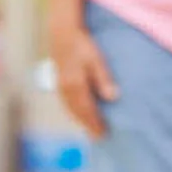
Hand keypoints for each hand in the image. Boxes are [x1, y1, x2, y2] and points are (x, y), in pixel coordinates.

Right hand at [49, 22, 118, 138]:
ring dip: (80, 120)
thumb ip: (103, 79)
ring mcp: (60, 86)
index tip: (104, 133)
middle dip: (88, 125)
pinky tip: (80, 115)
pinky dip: (74, 112)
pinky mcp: (59, 82)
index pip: (87, 109)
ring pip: (70, 109)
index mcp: (75, 84)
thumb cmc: (83, 45)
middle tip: (100, 137)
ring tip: (91, 130)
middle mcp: (65, 88)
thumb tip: (112, 98)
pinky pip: (66, 103)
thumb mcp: (97, 60)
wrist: (62, 34)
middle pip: (77, 112)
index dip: (95, 122)